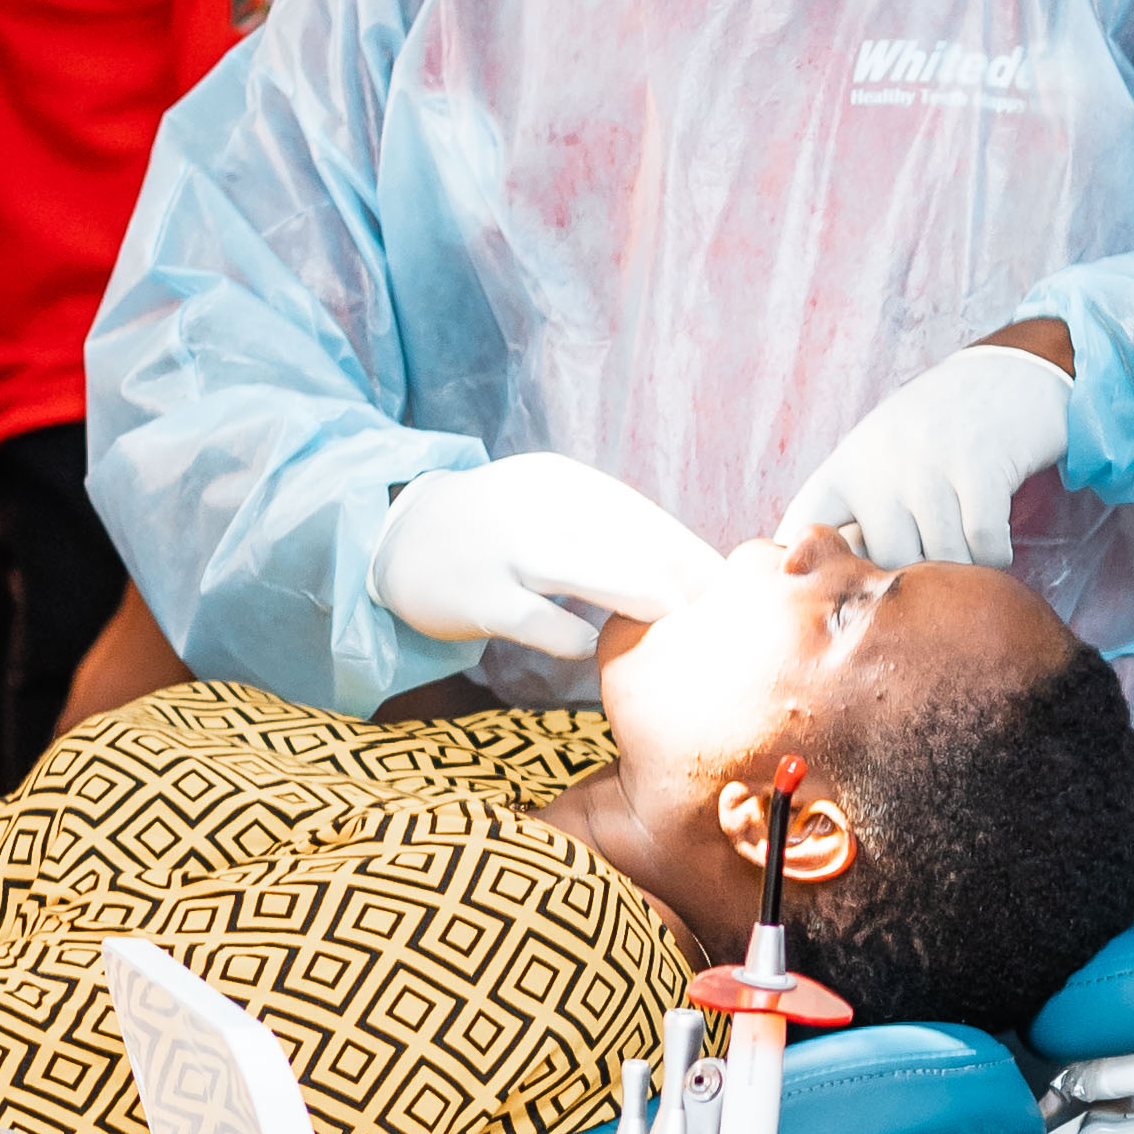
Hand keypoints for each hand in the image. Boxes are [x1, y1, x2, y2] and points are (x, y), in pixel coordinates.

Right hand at [369, 453, 726, 665]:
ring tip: (674, 628)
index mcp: (565, 483)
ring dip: (643, 601)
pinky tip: (593, 651)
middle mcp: (539, 505)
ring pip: (592, 572)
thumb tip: (693, 571)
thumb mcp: (550, 510)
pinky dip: (576, 639)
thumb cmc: (498, 533)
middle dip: (683, 581)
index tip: (735, 591)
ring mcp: (507, 550)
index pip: (644, 518)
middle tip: (722, 621)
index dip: (692, 556)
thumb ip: (608, 533)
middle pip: (629, 541)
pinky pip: (543, 622)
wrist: (399, 537)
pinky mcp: (480, 595)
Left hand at [780, 337, 1075, 568]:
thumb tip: (828, 583)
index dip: (810, 570)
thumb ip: (856, 517)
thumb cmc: (937, 433)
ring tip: (969, 543)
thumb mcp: (880, 460)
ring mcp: (929, 463)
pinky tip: (994, 539)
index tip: (829, 599)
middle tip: (938, 561)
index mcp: (847, 467)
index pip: (805, 529)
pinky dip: (997, 556)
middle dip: (918, 574)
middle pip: (888, 562)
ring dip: (965, 568)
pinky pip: (986, 548)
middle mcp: (880, 464)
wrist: (1008, 374)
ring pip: (943, 560)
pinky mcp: (981, 467)